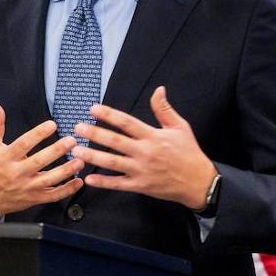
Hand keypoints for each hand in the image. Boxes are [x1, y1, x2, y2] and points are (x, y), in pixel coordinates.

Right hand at [0, 100, 83, 222]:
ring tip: (80, 160)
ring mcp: (26, 188)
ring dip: (66, 170)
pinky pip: (53, 196)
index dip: (38, 134)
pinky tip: (78, 181)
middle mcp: (16, 174)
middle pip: (39, 162)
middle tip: (72, 141)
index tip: (52, 125)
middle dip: (57, 151)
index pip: (23, 144)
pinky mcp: (33, 198)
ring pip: (49, 180)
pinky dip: (67, 190)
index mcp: (5, 158)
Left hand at [71, 86, 216, 209]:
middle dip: (95, 134)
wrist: (199, 182)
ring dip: (93, 156)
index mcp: (153, 136)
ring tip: (76, 151)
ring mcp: (142, 170)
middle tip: (78, 128)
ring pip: (113, 162)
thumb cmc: (189, 153)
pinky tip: (89, 178)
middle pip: (116, 141)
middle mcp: (145, 152)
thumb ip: (164, 109)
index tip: (93, 109)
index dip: (109, 114)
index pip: (127, 122)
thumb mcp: (180, 127)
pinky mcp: (141, 186)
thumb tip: (158, 90)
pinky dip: (103, 182)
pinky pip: (118, 184)